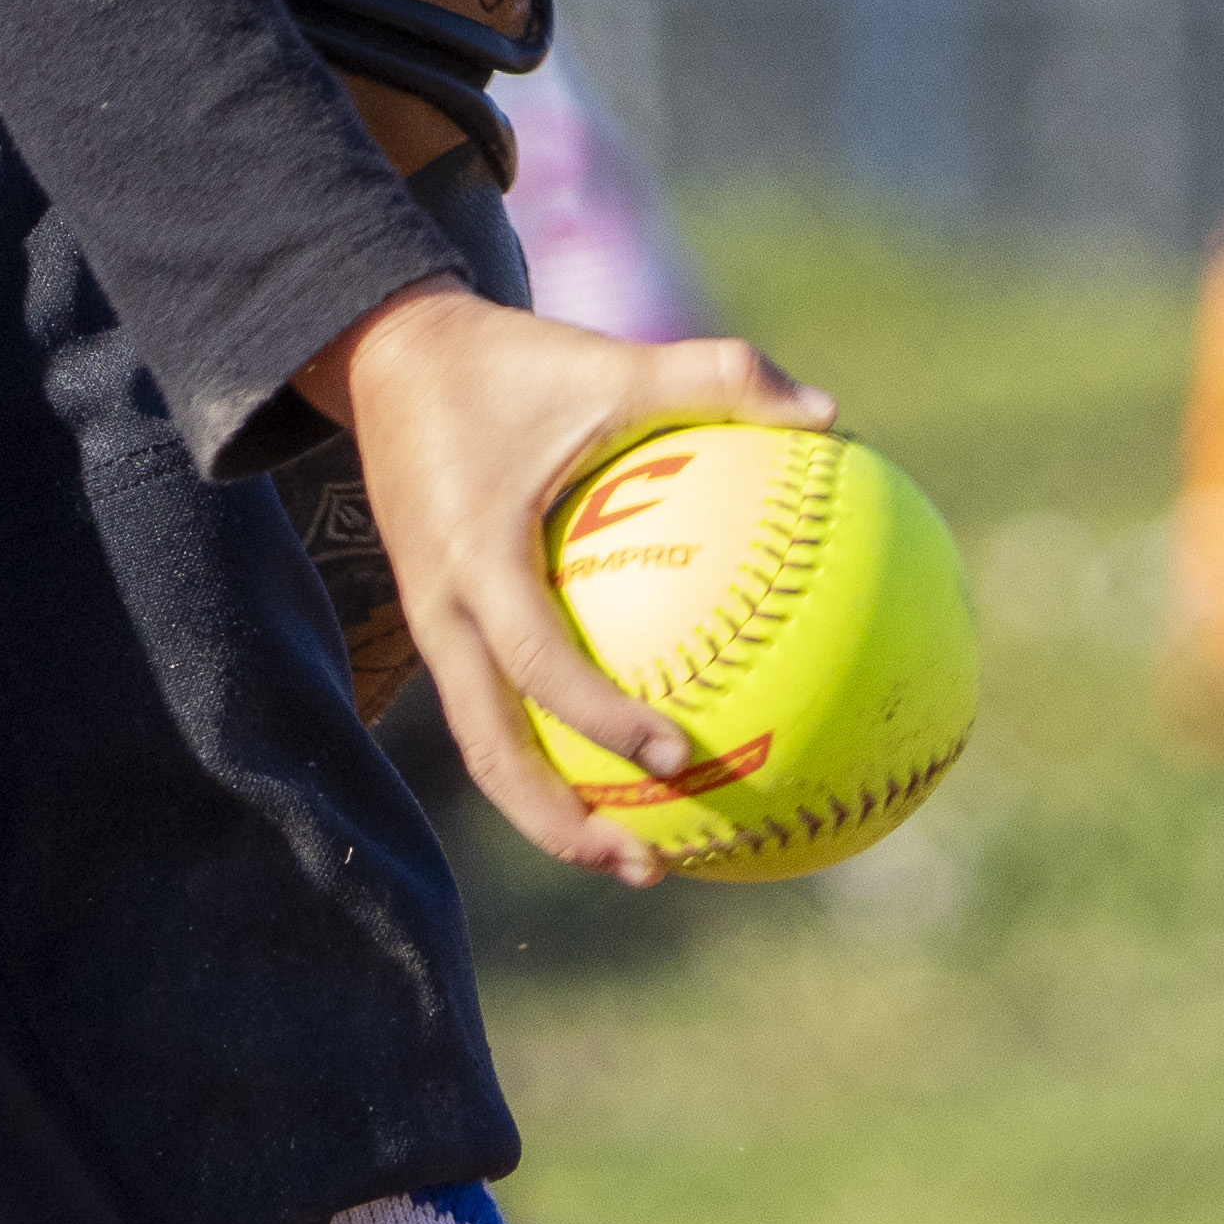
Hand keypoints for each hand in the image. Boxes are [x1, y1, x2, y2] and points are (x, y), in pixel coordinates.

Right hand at [306, 277, 836, 882]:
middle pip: (492, 752)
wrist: (387, 358)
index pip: (536, 660)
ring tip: (647, 858)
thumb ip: (718, 378)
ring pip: (490, 750)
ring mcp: (434, 629)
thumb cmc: (511, 363)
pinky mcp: (441, 632)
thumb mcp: (610, 360)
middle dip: (564, 824)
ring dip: (558, 814)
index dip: (600, 716)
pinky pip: (499, 710)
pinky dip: (556, 753)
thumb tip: (835, 420)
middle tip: (652, 865)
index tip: (677, 753)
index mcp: (476, 559)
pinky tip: (634, 767)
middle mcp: (443, 612)